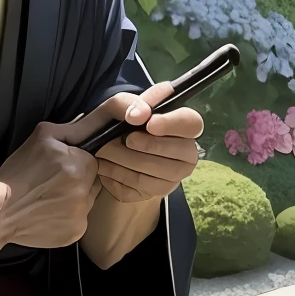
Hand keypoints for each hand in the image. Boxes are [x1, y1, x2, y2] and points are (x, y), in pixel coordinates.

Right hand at [0, 122, 97, 263]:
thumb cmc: (17, 172)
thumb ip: (74, 128)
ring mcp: (81, 215)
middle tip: (52, 181)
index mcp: (80, 166)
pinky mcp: (75, 233)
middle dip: (77, 179)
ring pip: (86, 200)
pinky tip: (48, 212)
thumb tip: (99, 120)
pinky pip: (78, 219)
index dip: (76, 161)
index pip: (92, 160)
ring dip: (74, 197)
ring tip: (48, 197)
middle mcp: (85, 192)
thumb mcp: (42, 136)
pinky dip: (67, 216)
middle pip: (92, 181)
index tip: (59, 165)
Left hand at [66, 81, 203, 206]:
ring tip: (105, 151)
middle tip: (126, 140)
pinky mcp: (156, 193)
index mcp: (183, 125)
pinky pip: (142, 187)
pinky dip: (119, 175)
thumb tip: (140, 114)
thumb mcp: (117, 106)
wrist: (102, 154)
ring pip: (160, 172)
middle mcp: (185, 153)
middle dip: (149, 145)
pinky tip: (105, 167)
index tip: (150, 123)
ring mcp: (174, 176)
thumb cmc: (118, 124)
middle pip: (180, 152)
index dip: (172, 123)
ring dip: (128, 160)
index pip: (192, 122)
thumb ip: (128, 102)